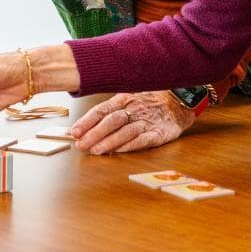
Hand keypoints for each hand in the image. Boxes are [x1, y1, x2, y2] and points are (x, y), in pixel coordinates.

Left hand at [70, 91, 194, 154]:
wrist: (175, 103)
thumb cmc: (145, 104)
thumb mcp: (125, 102)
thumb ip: (106, 114)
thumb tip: (83, 130)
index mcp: (122, 100)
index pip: (101, 110)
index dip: (87, 121)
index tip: (74, 132)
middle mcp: (133, 109)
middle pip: (111, 121)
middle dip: (94, 134)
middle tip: (81, 145)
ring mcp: (146, 121)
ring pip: (125, 131)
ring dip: (109, 142)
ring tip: (96, 151)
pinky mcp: (159, 133)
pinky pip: (143, 139)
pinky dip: (130, 145)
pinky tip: (118, 151)